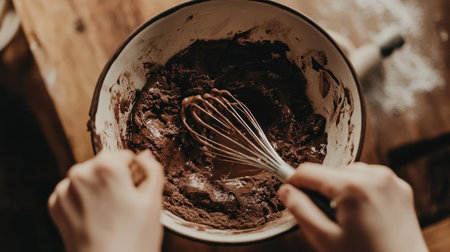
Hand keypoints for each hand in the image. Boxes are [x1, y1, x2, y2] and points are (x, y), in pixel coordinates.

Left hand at [48, 150, 163, 251]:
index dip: (135, 172)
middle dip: (116, 179)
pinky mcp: (55, 206)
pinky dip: (84, 200)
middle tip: (126, 206)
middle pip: (105, 165)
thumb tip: (145, 156)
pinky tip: (96, 218)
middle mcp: (81, 173)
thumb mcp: (153, 202)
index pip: (125, 156)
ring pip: (89, 178)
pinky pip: (74, 192)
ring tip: (111, 215)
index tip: (137, 191)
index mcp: (106, 167)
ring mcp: (65, 190)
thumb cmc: (132, 240)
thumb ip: (153, 170)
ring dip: (99, 189)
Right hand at [278, 162, 427, 251]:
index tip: (290, 193)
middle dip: (322, 190)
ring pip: (348, 172)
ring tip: (347, 216)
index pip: (308, 171)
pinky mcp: (400, 186)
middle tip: (327, 217)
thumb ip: (301, 210)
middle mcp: (373, 176)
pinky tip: (363, 213)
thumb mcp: (325, 238)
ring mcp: (390, 180)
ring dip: (341, 188)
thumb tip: (285, 190)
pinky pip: (369, 178)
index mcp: (352, 187)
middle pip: (329, 172)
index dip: (294, 182)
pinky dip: (360, 189)